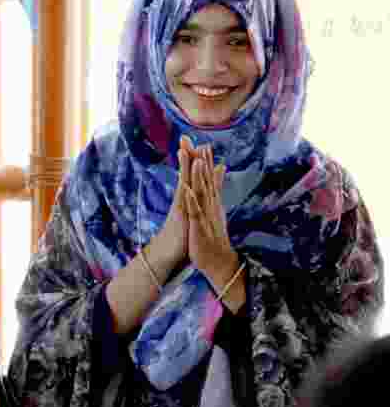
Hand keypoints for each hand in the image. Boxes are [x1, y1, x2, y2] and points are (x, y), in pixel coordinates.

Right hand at [152, 136, 196, 265]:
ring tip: (183, 149)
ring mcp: (180, 206)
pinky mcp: (179, 216)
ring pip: (183, 182)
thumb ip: (203, 198)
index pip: (192, 174)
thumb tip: (207, 190)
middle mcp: (182, 199)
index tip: (197, 142)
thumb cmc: (182, 235)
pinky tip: (185, 178)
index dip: (195, 158)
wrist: (169, 254)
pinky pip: (182, 200)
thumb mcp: (195, 214)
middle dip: (186, 155)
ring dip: (184, 167)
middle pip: (186, 173)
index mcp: (188, 198)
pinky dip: (184, 189)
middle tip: (185, 137)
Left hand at [183, 145, 238, 288]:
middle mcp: (211, 207)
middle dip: (204, 163)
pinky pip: (195, 213)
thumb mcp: (214, 214)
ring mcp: (206, 216)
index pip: (210, 179)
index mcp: (212, 203)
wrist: (219, 262)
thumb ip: (216, 197)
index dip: (207, 162)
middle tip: (202, 144)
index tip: (203, 144)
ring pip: (203, 193)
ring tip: (197, 160)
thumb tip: (219, 187)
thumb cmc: (213, 236)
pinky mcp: (199, 227)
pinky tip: (187, 190)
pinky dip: (192, 201)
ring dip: (200, 177)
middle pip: (208, 181)